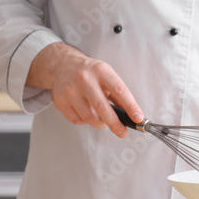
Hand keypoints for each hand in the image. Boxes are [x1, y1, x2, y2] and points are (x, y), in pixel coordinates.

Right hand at [26, 41, 142, 136]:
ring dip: (100, 123)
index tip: (138, 118)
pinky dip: (85, 121)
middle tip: (122, 132)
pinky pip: (77, 120)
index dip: (130, 106)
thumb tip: (131, 114)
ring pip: (89, 118)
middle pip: (102, 108)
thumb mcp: (106, 75)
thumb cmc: (89, 72)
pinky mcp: (60, 101)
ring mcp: (70, 90)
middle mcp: (84, 79)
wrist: (62, 65)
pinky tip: (86, 112)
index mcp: (100, 70)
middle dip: (115, 124)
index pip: (119, 90)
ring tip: (102, 119)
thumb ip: (117, 94)